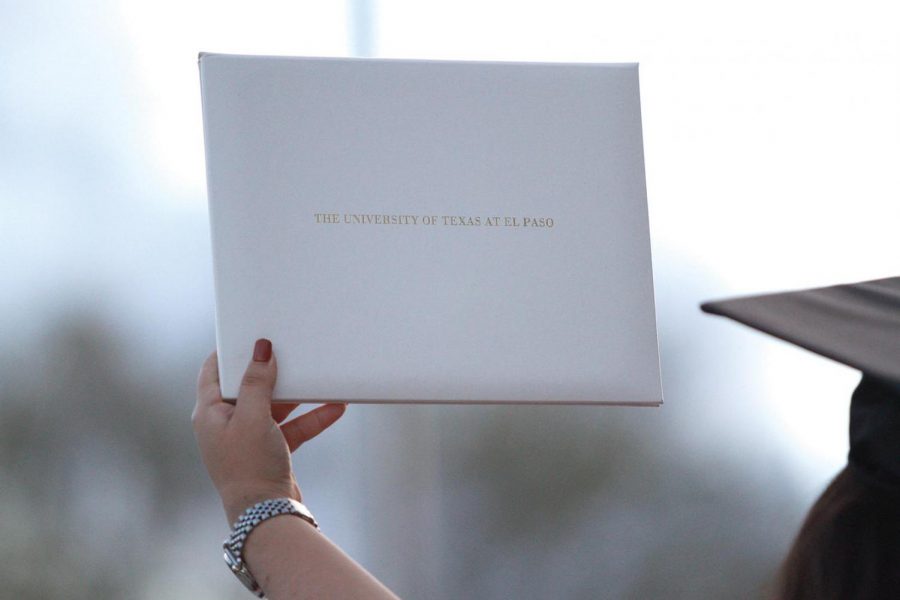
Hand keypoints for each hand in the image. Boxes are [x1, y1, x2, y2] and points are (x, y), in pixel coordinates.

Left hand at [192, 339, 345, 523]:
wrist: (266, 513)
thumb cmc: (249, 466)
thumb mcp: (253, 417)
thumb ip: (257, 382)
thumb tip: (261, 350)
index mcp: (210, 413)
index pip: (212, 372)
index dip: (229, 352)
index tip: (247, 335)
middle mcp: (226, 424)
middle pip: (247, 387)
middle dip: (270, 371)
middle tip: (286, 350)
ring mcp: (248, 437)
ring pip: (274, 406)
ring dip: (297, 395)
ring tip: (317, 376)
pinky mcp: (270, 450)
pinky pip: (291, 426)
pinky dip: (310, 417)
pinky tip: (334, 407)